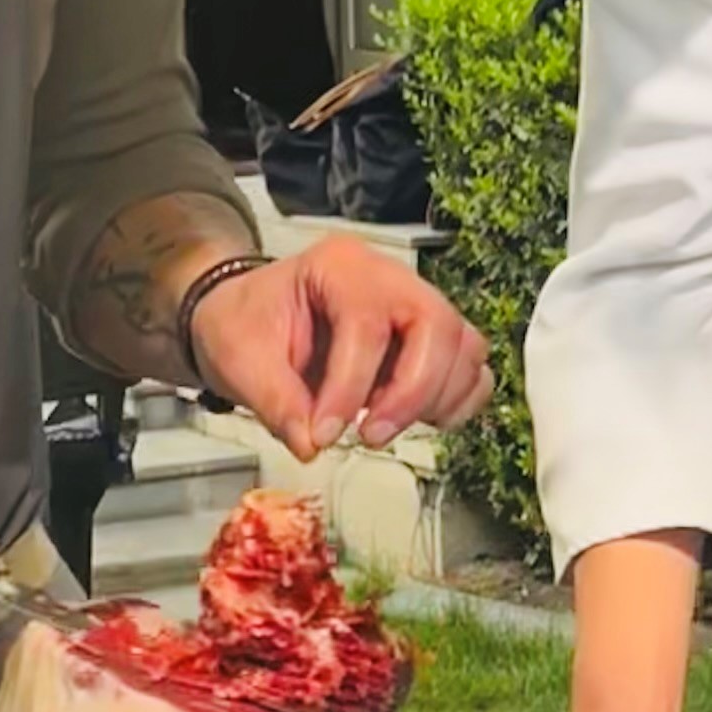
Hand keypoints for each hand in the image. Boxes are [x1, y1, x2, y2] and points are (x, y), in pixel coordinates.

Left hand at [188, 238, 491, 459]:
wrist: (251, 319)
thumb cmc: (247, 325)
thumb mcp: (240, 358)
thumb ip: (274, 400)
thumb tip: (310, 444)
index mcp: (340, 266)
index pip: (366, 323)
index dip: (350, 387)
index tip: (323, 434)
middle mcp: (390, 278)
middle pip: (437, 325)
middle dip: (412, 392)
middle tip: (370, 436)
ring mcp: (418, 306)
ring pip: (464, 346)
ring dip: (437, 398)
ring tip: (384, 427)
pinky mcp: (432, 341)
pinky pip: (472, 367)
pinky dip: (457, 400)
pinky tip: (418, 421)